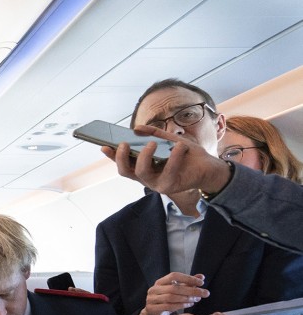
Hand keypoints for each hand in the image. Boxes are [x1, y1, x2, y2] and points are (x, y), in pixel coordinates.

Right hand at [104, 125, 232, 196]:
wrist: (210, 167)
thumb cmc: (188, 155)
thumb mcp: (170, 140)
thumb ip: (155, 134)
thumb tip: (137, 128)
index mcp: (144, 166)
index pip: (123, 163)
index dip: (112, 156)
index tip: (104, 145)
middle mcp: (146, 177)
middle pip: (125, 171)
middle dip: (121, 157)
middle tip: (125, 143)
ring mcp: (156, 183)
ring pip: (141, 172)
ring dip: (144, 156)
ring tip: (152, 143)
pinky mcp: (170, 186)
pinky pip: (167, 171)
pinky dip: (174, 157)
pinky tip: (180, 146)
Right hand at [135, 272, 208, 314]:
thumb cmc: (166, 301)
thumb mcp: (177, 291)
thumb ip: (188, 284)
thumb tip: (201, 277)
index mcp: (160, 282)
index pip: (174, 276)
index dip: (188, 278)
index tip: (201, 283)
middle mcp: (154, 289)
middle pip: (174, 288)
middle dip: (192, 290)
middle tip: (205, 293)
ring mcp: (152, 299)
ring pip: (172, 297)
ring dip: (187, 298)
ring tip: (197, 299)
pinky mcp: (152, 309)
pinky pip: (168, 306)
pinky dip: (181, 305)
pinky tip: (189, 305)